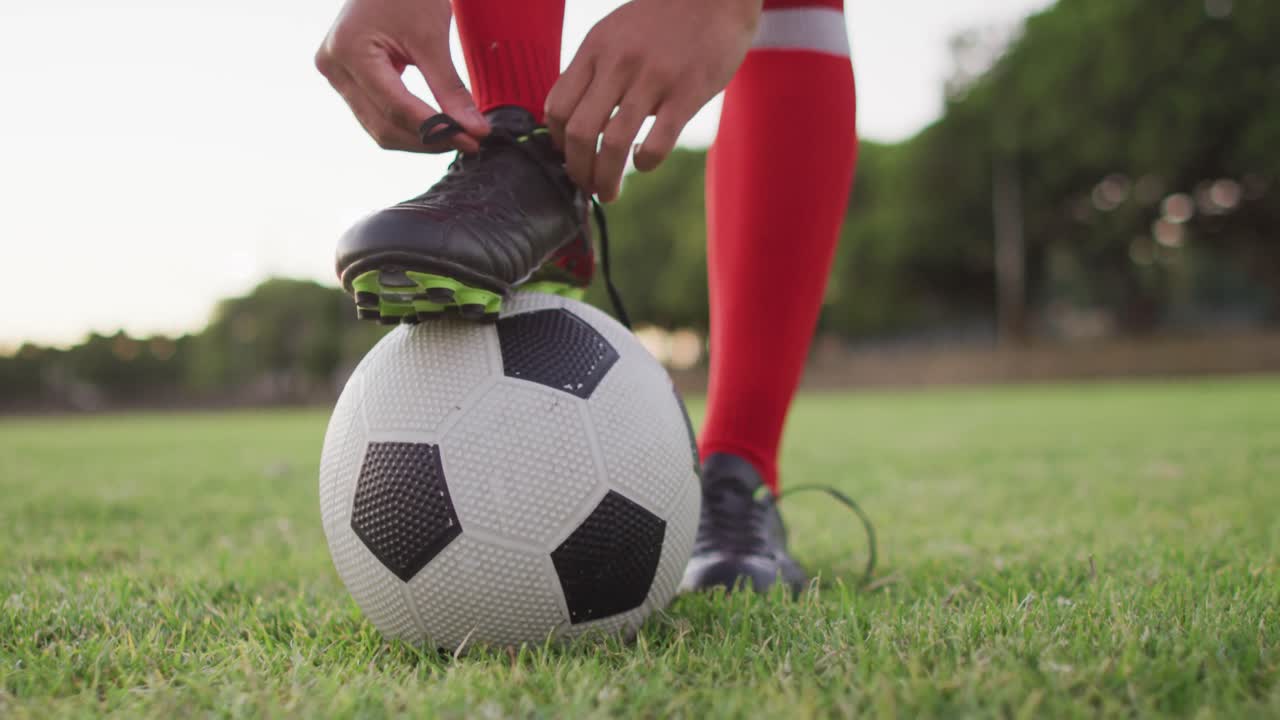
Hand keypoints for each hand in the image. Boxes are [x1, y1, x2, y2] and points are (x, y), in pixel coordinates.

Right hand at [315, 0, 487, 152]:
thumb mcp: (431, 38)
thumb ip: (450, 88)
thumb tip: (474, 130)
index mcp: (349, 51)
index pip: (396, 107)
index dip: (436, 129)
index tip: (471, 141)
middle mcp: (334, 67)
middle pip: (383, 125)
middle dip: (428, 140)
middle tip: (468, 144)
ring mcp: (337, 74)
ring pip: (378, 127)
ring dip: (418, 139)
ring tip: (456, 137)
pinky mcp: (347, 79)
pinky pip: (376, 114)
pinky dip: (407, 125)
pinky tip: (436, 127)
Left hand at [544, 0, 761, 200]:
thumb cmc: (664, 21)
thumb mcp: (616, 33)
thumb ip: (595, 71)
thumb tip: (578, 121)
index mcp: (595, 49)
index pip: (557, 107)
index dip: (557, 143)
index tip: (569, 157)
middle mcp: (618, 63)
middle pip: (578, 132)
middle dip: (576, 170)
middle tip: (586, 186)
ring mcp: (652, 77)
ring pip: (613, 143)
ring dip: (605, 178)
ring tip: (608, 192)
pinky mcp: (687, 92)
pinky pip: (657, 142)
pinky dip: (644, 162)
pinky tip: (644, 162)